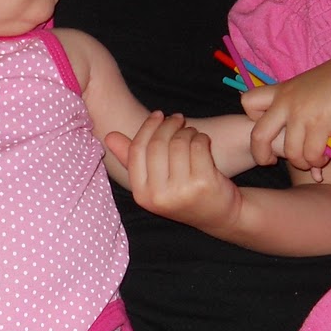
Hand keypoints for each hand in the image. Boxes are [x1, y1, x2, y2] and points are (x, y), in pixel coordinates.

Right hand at [105, 111, 242, 235]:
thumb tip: (109, 136)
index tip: (158, 115)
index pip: (137, 150)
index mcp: (141, 195)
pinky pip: (198, 146)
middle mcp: (158, 196)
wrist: (221, 215)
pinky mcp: (203, 183)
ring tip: (191, 133)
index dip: (147, 128)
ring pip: (179, 143)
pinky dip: (201, 138)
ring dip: (187, 131)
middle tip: (177, 118)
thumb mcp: (155, 182)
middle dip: (168, 125)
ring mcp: (181, 191)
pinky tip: (203, 141)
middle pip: (158, 144)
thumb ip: (132, 160)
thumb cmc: (185, 193)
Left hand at [241, 54, 330, 172]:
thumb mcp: (307, 85)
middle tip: (270, 161)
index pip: (248, 102)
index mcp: (281, 91)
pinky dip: (317, 162)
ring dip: (300, 162)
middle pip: (258, 134)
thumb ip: (296, 100)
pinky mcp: (319, 124)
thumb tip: (292, 124)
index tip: (270, 128)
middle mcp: (286, 102)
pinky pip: (310, 154)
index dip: (253, 119)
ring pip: (289, 151)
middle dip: (260, 154)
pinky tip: (324, 158)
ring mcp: (301, 114)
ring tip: (312, 161)